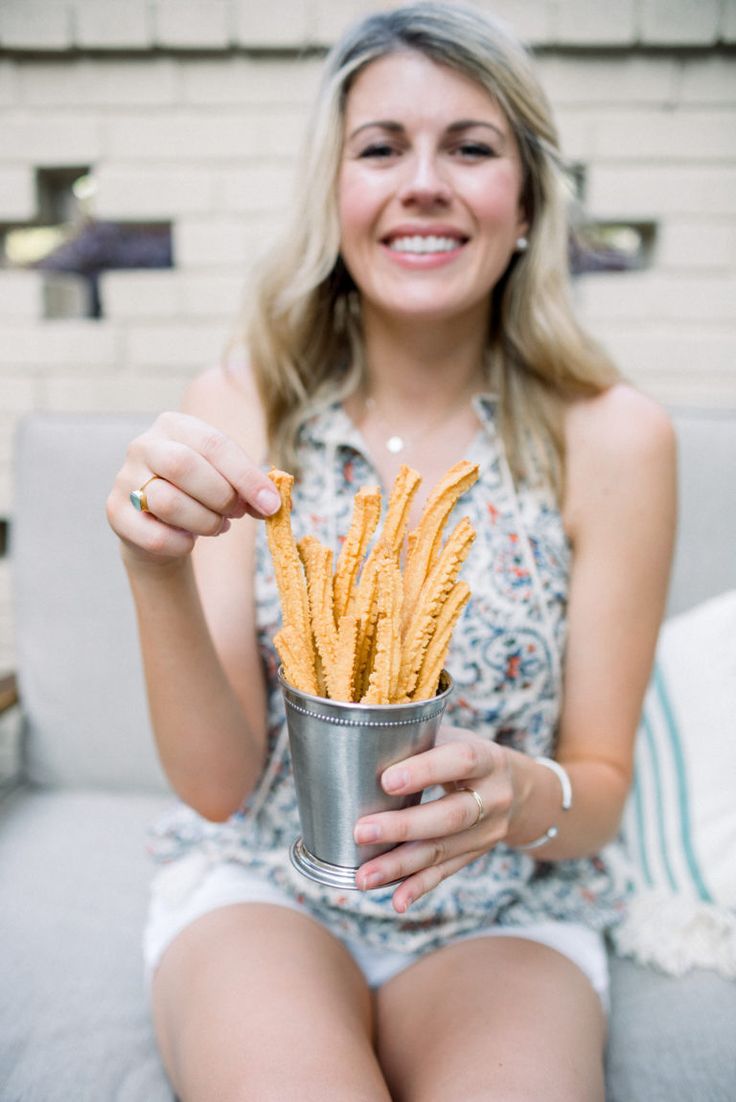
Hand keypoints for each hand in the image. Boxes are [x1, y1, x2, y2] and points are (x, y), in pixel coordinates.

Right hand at [106, 411, 281, 567]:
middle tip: (236, 513)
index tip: (271, 505)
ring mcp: (124, 478)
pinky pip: (156, 536)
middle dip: (220, 496)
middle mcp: (144, 445)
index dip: (247, 477)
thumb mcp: (228, 480)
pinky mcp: (115, 513)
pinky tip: (188, 540)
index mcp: (175, 425)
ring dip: (204, 522)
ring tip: (216, 525)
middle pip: (184, 466)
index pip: (214, 444)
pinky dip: (182, 544)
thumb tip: (275, 503)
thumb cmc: (200, 494)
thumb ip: (252, 486)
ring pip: (168, 502)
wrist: (160, 525)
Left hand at [353, 725, 515, 912]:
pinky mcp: (476, 855)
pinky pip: (446, 873)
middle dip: (404, 827)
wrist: (518, 789)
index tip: (386, 781)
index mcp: (488, 759)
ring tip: (363, 876)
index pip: (461, 761)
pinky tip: (396, 901)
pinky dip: (419, 888)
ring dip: (400, 866)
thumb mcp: (454, 738)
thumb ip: (419, 740)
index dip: (426, 770)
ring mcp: (488, 832)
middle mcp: (494, 798)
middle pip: (450, 816)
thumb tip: (362, 740)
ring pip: (443, 851)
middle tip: (361, 832)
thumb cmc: (466, 755)